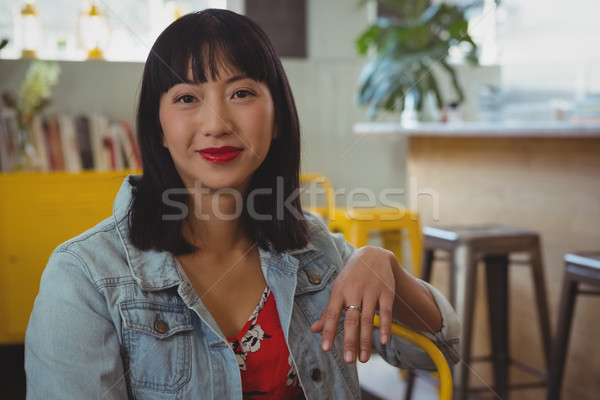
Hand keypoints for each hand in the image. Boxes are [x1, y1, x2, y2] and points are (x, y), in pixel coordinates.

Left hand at [310, 246, 396, 362]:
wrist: (373, 255)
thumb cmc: (351, 277)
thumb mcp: (338, 289)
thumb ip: (328, 311)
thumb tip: (314, 330)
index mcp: (339, 291)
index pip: (331, 313)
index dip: (328, 330)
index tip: (325, 348)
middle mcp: (354, 291)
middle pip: (350, 319)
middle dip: (349, 341)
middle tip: (348, 360)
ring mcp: (371, 291)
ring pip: (368, 319)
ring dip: (366, 340)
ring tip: (363, 359)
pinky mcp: (386, 292)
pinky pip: (385, 312)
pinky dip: (384, 327)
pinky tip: (383, 341)